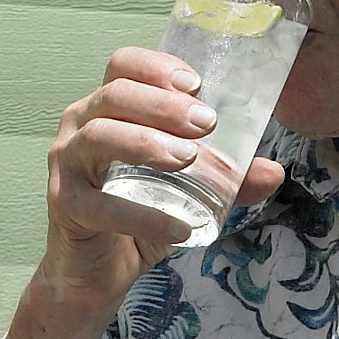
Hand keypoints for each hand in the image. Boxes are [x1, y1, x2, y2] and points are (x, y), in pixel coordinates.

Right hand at [39, 45, 287, 309]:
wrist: (97, 273)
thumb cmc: (136, 218)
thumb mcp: (188, 193)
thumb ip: (228, 180)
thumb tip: (273, 171)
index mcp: (107, 108)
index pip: (123, 65)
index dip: (157, 66)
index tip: (197, 84)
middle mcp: (80, 126)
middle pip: (115, 94)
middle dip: (163, 104)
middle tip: (206, 123)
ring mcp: (66, 163)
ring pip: (99, 136)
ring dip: (146, 142)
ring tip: (188, 159)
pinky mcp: (64, 205)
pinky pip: (100, 204)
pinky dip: (141, 216)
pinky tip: (178, 230)